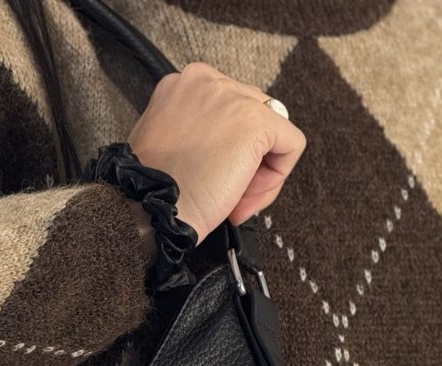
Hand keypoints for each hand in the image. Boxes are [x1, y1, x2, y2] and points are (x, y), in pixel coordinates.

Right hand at [125, 62, 306, 243]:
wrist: (149, 209)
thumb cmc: (152, 191)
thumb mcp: (169, 146)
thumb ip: (196, 133)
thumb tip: (228, 148)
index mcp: (183, 85)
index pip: (228, 110)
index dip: (226, 152)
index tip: (211, 181)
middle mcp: (207, 80)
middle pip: (253, 116)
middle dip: (246, 162)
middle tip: (226, 197)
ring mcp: (233, 97)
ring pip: (273, 132)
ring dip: (259, 173)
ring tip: (233, 202)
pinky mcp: (255, 121)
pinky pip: (292, 145)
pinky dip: (278, 177)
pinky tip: (246, 199)